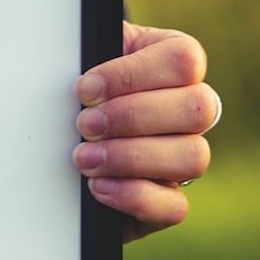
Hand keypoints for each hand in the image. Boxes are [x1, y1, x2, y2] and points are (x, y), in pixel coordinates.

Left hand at [73, 22, 218, 242]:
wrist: (61, 132)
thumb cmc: (78, 88)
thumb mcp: (81, 56)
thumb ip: (85, 51)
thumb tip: (70, 56)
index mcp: (175, 63)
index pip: (183, 61)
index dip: (132, 75)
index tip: (85, 88)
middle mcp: (191, 110)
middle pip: (198, 109)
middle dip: (132, 117)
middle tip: (84, 124)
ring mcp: (184, 156)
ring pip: (193, 157)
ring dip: (131, 157)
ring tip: (84, 157)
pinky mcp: (168, 200)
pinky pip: (176, 207)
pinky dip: (135, 197)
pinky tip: (98, 187)